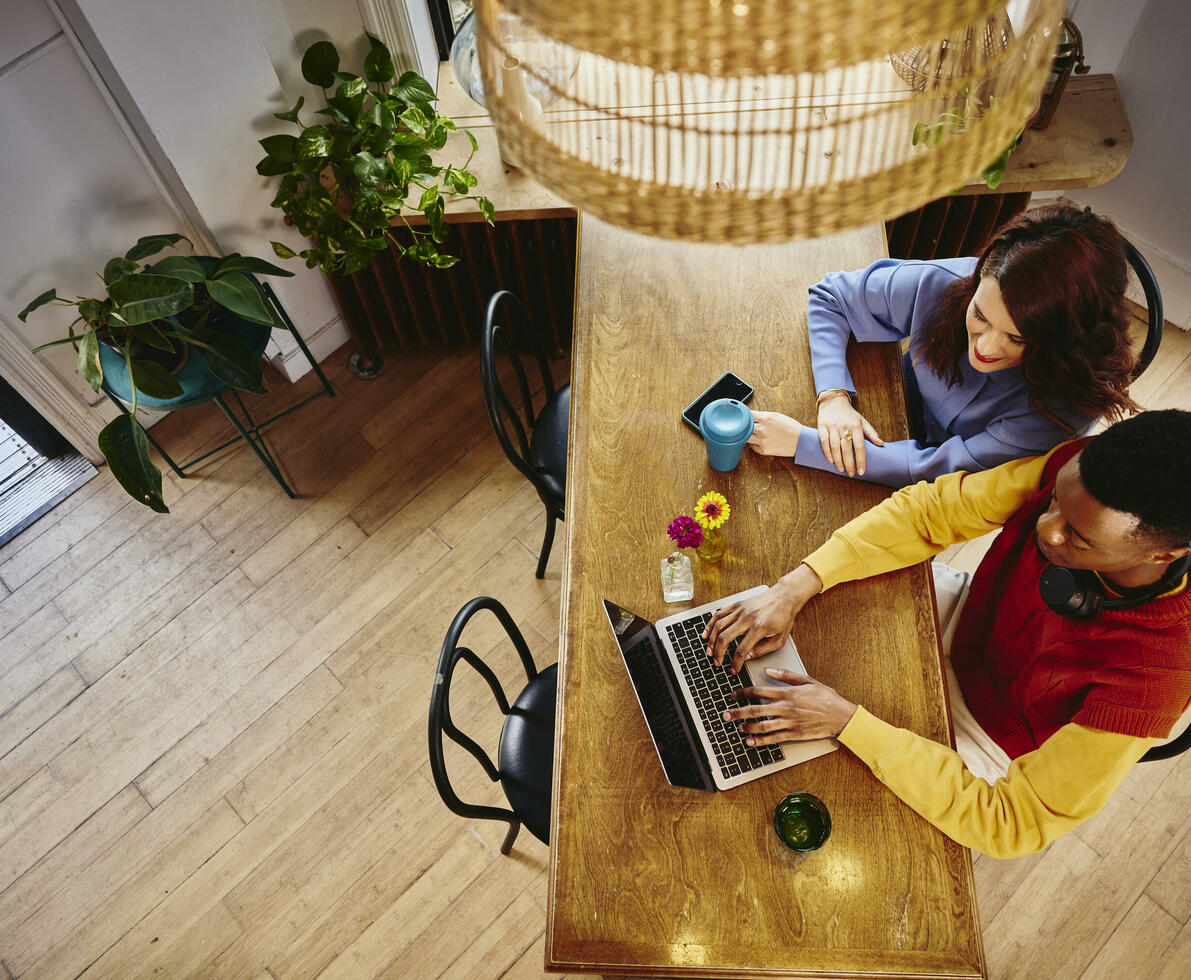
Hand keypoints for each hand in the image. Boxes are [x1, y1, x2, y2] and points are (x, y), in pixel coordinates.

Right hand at [702, 564, 822, 672]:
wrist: (784, 596)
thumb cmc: (783, 617)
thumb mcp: (779, 639)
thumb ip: (762, 650)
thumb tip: (746, 657)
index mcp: (759, 628)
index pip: (742, 649)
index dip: (736, 663)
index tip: (733, 670)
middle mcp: (747, 618)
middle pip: (725, 637)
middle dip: (718, 653)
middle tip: (717, 662)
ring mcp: (740, 610)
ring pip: (718, 626)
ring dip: (711, 640)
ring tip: (709, 651)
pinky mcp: (736, 605)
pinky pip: (719, 614)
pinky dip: (710, 624)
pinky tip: (706, 633)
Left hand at [722, 668, 857, 743]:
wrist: (841, 716)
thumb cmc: (826, 697)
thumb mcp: (807, 680)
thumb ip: (786, 675)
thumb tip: (768, 669)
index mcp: (787, 693)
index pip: (759, 691)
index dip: (743, 693)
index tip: (734, 694)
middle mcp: (785, 708)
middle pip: (755, 710)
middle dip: (738, 712)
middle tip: (725, 714)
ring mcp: (789, 722)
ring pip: (762, 726)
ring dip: (747, 727)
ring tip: (737, 727)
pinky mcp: (794, 734)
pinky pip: (774, 739)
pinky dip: (760, 741)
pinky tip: (751, 742)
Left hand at [747, 411, 800, 456]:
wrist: (801, 441)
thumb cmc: (791, 427)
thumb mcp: (777, 416)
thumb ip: (763, 415)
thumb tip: (751, 416)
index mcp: (766, 418)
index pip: (748, 415)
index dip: (746, 416)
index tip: (745, 417)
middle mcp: (762, 429)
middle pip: (744, 427)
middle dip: (746, 426)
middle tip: (750, 427)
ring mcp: (762, 441)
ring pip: (746, 438)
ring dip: (749, 436)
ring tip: (756, 434)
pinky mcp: (763, 450)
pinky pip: (752, 447)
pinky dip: (754, 444)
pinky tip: (761, 441)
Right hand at [817, 392, 883, 476]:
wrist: (833, 401)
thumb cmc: (849, 414)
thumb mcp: (862, 421)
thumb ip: (871, 433)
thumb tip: (881, 444)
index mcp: (856, 426)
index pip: (859, 446)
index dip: (861, 460)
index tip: (861, 471)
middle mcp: (844, 426)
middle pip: (847, 448)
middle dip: (849, 463)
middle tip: (851, 474)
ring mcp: (832, 426)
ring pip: (835, 446)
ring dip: (838, 460)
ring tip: (841, 470)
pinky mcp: (822, 426)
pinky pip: (823, 441)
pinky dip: (827, 451)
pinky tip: (830, 460)